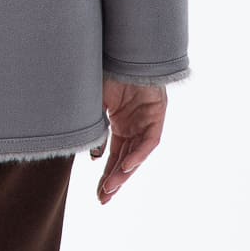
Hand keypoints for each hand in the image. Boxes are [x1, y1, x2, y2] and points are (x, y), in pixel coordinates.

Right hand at [89, 77, 167, 203]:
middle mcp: (134, 126)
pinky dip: (138, 153)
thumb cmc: (107, 72)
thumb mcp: (95, 103)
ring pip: (136, 154)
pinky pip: (149, 141)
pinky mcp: (157, 115)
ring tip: (111, 187)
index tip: (99, 193)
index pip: (114, 155)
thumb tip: (92, 154)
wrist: (124, 52)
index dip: (106, 174)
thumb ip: (95, 127)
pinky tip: (127, 164)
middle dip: (115, 180)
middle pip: (125, 160)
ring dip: (124, 171)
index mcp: (119, 124)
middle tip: (103, 199)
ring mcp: (145, 122)